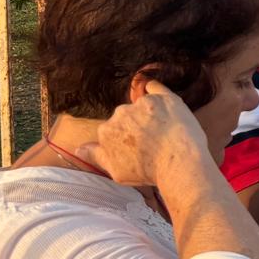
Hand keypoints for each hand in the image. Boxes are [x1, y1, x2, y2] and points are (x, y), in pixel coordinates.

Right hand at [77, 79, 209, 189]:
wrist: (180, 163)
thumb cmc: (149, 171)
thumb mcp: (116, 171)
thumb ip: (96, 156)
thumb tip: (78, 149)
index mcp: (106, 131)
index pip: (113, 130)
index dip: (126, 139)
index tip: (138, 147)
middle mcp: (120, 114)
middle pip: (126, 116)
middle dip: (136, 125)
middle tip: (153, 140)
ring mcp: (142, 103)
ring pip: (141, 104)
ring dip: (149, 113)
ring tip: (165, 130)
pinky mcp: (163, 97)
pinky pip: (155, 87)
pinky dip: (155, 90)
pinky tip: (160, 97)